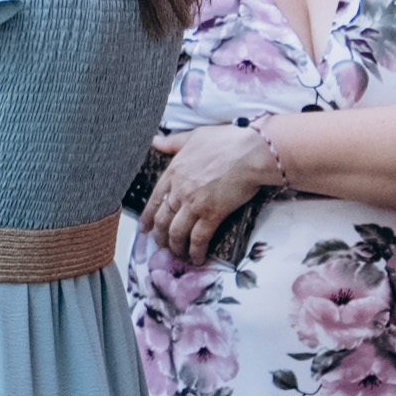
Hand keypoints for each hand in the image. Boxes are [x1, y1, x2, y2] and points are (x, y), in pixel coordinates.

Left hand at [140, 122, 279, 262]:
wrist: (251, 152)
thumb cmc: (227, 140)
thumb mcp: (194, 136)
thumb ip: (173, 142)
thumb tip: (155, 141)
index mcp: (174, 171)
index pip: (155, 199)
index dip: (148, 217)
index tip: (144, 228)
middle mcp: (180, 190)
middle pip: (163, 219)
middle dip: (160, 236)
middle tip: (161, 245)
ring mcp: (194, 204)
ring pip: (177, 232)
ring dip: (176, 247)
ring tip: (179, 254)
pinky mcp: (212, 215)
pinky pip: (198, 239)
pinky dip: (195, 251)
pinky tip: (197, 259)